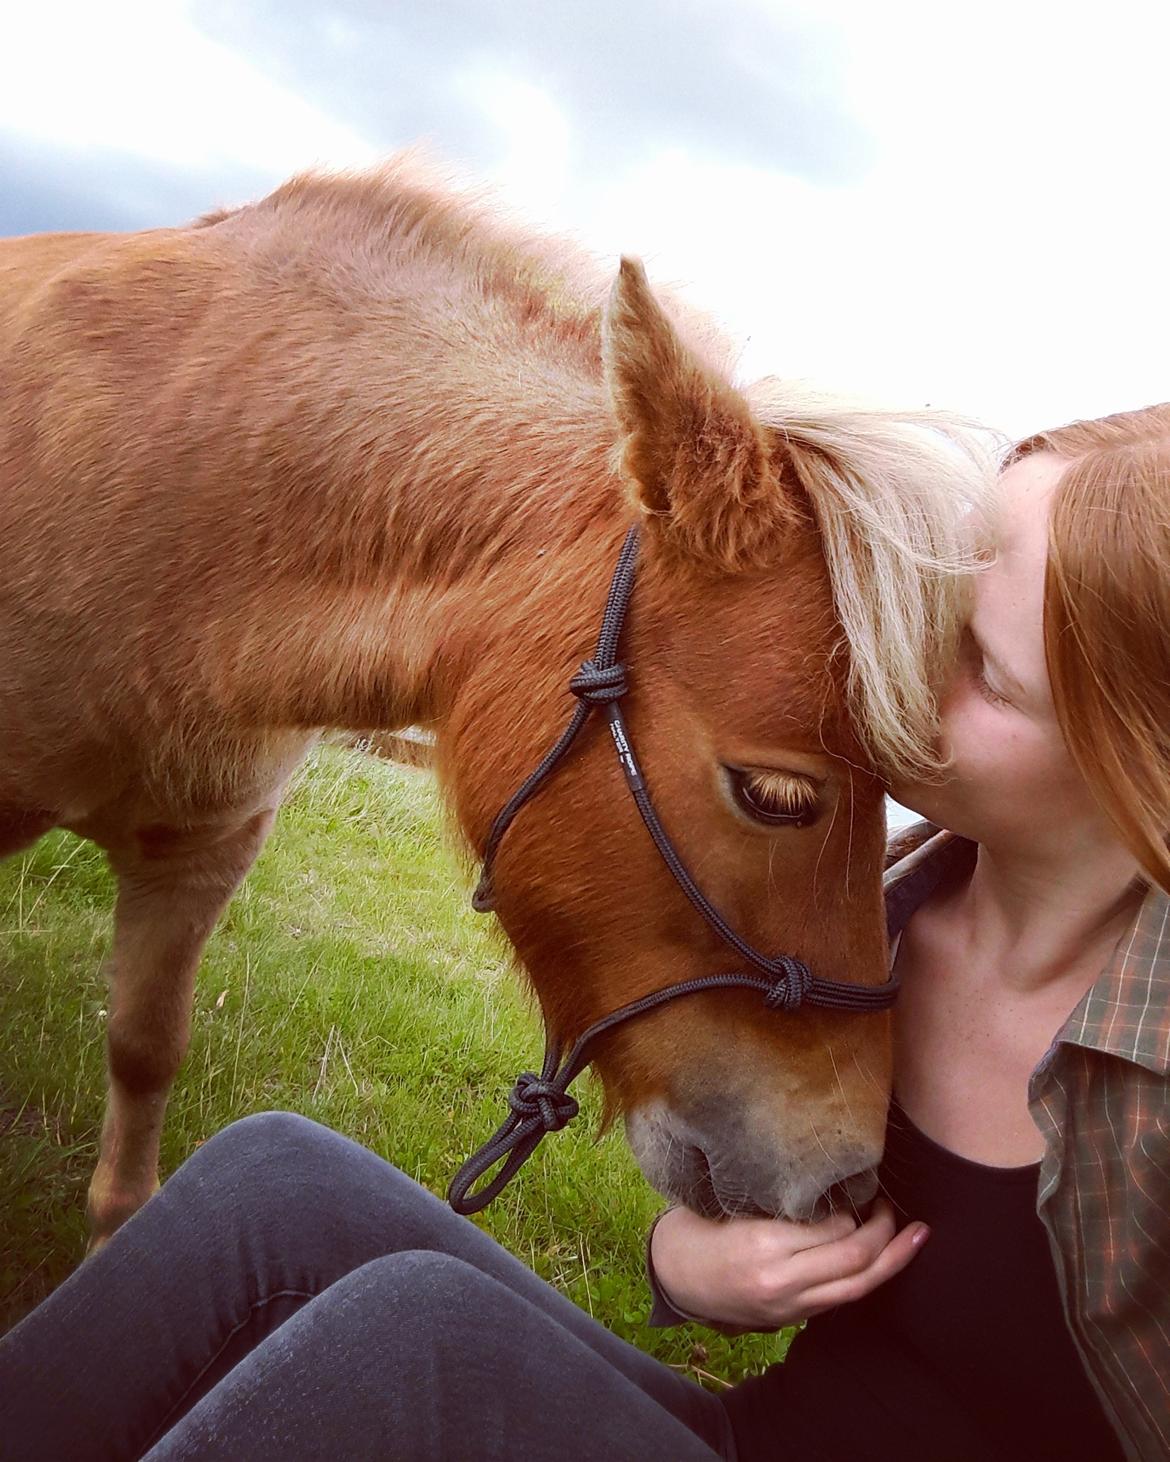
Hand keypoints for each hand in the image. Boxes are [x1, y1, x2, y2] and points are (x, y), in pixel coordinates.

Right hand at [649, 1198, 928, 1332]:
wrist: (673, 1276)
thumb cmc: (701, 1227)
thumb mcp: (737, 1204)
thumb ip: (784, 1205)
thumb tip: (834, 1192)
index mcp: (764, 1245)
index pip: (834, 1228)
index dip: (857, 1208)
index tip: (864, 1187)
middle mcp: (782, 1281)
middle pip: (856, 1260)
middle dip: (886, 1233)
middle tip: (892, 1206)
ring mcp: (788, 1307)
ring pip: (858, 1287)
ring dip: (891, 1259)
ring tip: (913, 1235)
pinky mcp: (791, 1319)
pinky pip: (842, 1299)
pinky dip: (867, 1277)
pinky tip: (883, 1260)